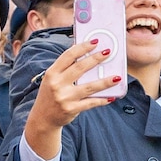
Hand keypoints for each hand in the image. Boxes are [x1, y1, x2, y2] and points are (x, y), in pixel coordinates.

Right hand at [22, 39, 119, 160]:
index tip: (95, 42)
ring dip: (105, 82)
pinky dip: (102, 100)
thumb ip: (64, 67)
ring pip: (89, 87)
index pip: (68, 56)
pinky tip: (112, 97)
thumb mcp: (52, 79)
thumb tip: (84, 52)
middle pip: (80, 68)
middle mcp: (57, 84)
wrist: (43, 118)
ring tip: (117, 77)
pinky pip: (90, 103)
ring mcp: (64, 97)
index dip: (82, 47)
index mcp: (52, 73)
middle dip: (96, 59)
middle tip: (108, 52)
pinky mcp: (71, 109)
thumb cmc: (50, 94)